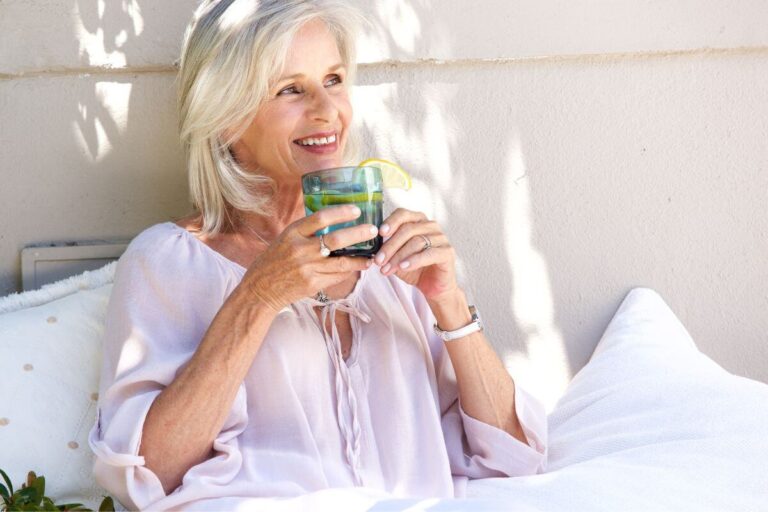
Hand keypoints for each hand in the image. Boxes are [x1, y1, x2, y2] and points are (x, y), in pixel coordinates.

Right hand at [241, 205, 376, 311]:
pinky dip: (349, 271)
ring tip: (373, 254)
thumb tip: (333, 220)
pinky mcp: (312, 284)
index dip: (341, 212)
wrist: (260, 290)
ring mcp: (307, 268)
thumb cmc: (274, 261)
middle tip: (373, 230)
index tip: (356, 210)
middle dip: (358, 233)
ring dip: (360, 258)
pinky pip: (336, 276)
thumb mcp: (285, 239)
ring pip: (342, 262)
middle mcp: (300, 250)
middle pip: (336, 239)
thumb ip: (306, 231)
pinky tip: (358, 267)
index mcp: (292, 233)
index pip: (320, 218)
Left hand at [373, 208, 458, 301]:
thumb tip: (371, 248)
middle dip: (390, 246)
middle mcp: (431, 226)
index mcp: (418, 221)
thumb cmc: (414, 269)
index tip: (380, 233)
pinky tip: (403, 267)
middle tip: (378, 261)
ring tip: (387, 269)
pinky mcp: (448, 252)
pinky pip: (429, 253)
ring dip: (398, 257)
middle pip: (408, 229)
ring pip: (416, 242)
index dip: (391, 222)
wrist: (433, 287)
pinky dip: (414, 260)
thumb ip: (387, 250)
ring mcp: (441, 238)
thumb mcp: (396, 257)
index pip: (403, 214)